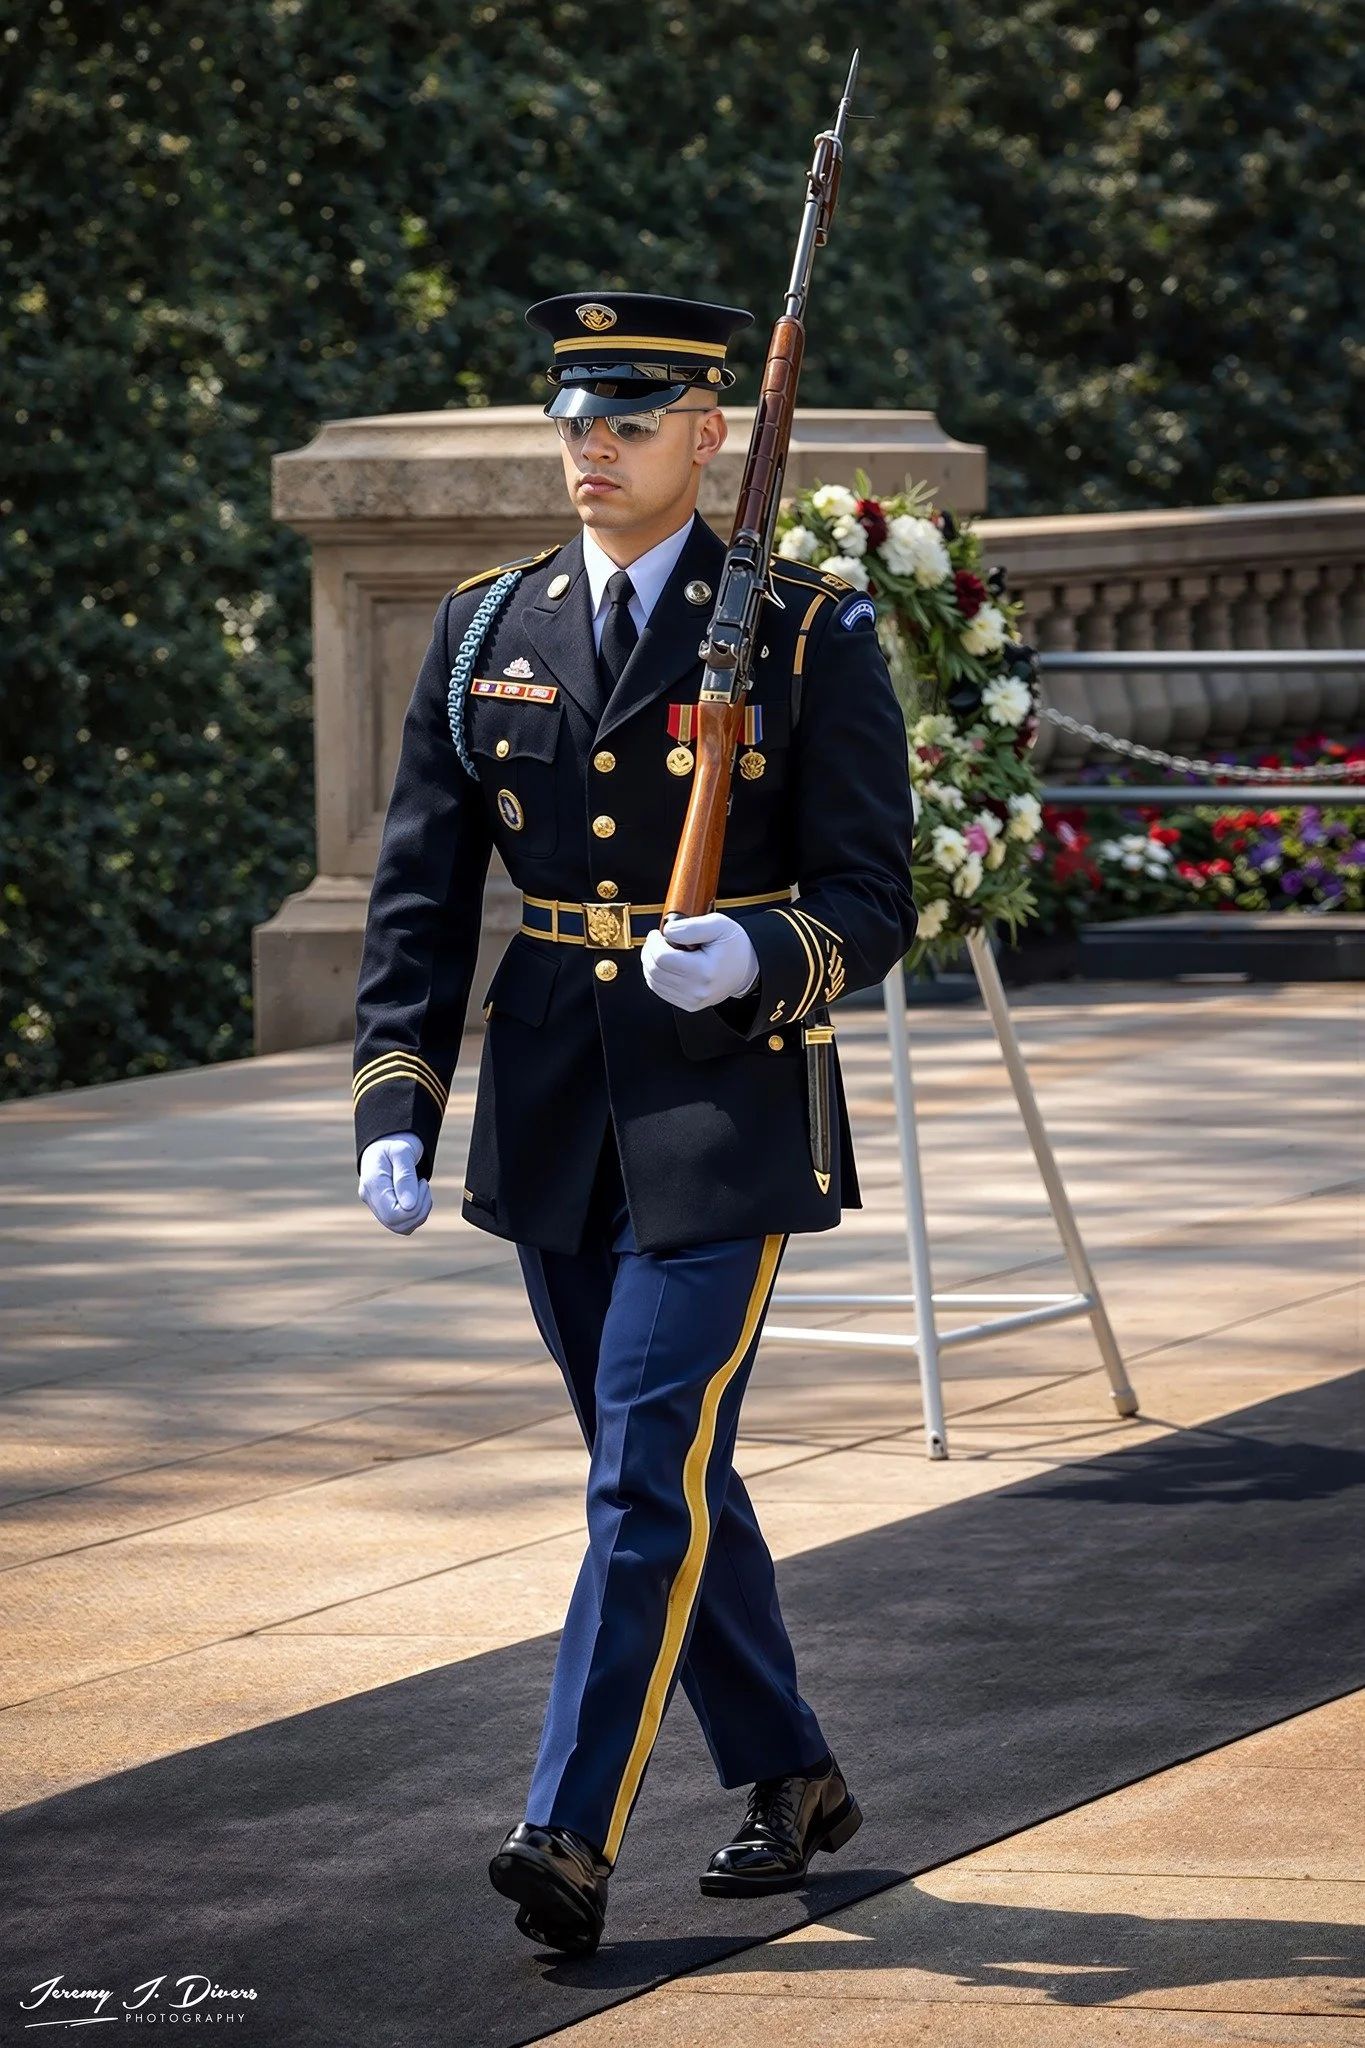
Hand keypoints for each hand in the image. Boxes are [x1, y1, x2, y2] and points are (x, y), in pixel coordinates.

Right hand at [358, 1132, 432, 1234]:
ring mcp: (376, 1205)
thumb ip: (405, 1178)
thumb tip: (409, 1206)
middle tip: (423, 1185)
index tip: (422, 1183)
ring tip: (421, 1188)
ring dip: (419, 1212)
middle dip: (419, 1209)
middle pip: (397, 1223)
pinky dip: (416, 1214)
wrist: (387, 1140)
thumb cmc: (395, 1142)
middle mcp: (370, 1198)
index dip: (414, 1207)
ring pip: (401, 1227)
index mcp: (372, 1184)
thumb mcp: (402, 1151)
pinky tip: (418, 1195)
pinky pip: (402, 1223)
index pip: (393, 1214)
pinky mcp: (384, 1208)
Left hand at [641, 913, 759, 1013]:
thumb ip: (691, 926)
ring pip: (654, 982)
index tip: (657, 933)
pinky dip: (656, 976)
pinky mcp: (689, 1005)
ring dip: (650, 964)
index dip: (653, 943)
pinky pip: (661, 991)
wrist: (747, 968)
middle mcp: (697, 990)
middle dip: (649, 952)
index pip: (662, 958)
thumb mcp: (718, 925)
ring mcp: (692, 1001)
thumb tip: (667, 932)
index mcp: (704, 971)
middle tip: (655, 939)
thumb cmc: (734, 946)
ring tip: (660, 950)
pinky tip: (664, 964)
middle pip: (654, 971)